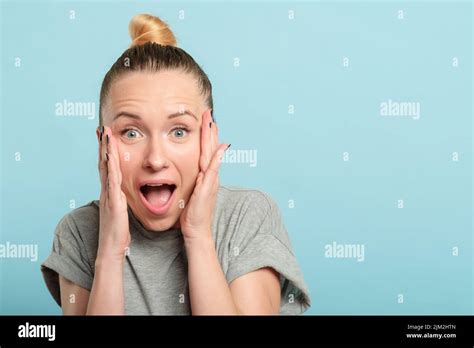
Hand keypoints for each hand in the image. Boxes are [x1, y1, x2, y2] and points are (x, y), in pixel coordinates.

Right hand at [96, 126, 130, 261]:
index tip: (106, 137)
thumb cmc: (118, 233)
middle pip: (103, 163)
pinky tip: (110, 156)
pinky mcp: (113, 201)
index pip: (107, 168)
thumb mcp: (121, 212)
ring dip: (105, 150)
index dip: (106, 152)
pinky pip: (112, 180)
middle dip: (103, 145)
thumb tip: (124, 196)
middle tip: (101, 128)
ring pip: (106, 168)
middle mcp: (107, 191)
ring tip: (105, 134)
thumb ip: (121, 201)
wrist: (111, 249)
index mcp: (110, 192)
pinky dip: (110, 167)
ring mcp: (109, 195)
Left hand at [179, 110, 229, 240]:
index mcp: (204, 175)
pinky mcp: (207, 188)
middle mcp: (210, 175)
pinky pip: (212, 170)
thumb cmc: (192, 213)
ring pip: (212, 155)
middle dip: (210, 130)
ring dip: (213, 138)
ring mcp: (210, 181)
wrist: (196, 229)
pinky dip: (217, 158)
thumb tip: (196, 170)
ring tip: (212, 122)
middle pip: (211, 148)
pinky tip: (219, 148)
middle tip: (209, 112)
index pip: (206, 150)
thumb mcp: (192, 192)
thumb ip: (195, 180)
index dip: (206, 134)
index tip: (205, 119)